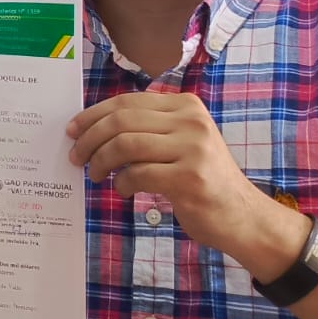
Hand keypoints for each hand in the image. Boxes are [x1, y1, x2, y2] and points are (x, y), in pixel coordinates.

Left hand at [67, 91, 282, 259]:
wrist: (244, 216)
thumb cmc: (204, 180)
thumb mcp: (181, 142)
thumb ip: (149, 129)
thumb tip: (94, 128)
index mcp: (186, 106)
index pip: (127, 102)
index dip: (93, 115)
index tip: (73, 130)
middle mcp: (191, 121)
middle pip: (121, 120)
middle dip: (90, 139)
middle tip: (76, 157)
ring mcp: (192, 149)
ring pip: (125, 144)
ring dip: (100, 161)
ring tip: (95, 175)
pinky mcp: (189, 178)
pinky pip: (137, 174)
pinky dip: (121, 183)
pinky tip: (122, 190)